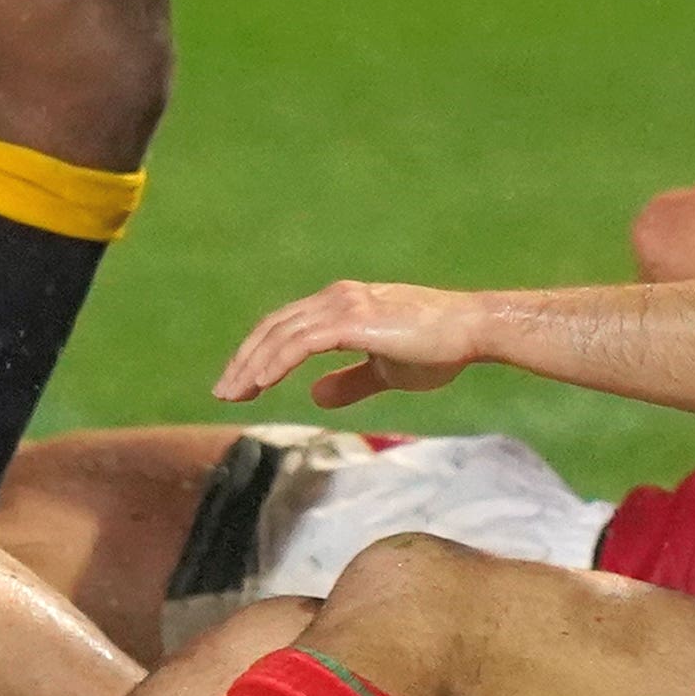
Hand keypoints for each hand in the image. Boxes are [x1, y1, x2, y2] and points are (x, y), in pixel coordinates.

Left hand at [217, 280, 489, 409]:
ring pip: (281, 333)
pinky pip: (302, 342)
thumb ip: (349, 381)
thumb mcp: (384, 370)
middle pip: (274, 327)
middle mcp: (337, 299)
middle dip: (244, 360)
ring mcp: (344, 306)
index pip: (286, 327)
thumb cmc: (437, 347)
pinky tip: (261, 381)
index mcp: (342, 306)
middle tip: (223, 392)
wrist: (471, 329)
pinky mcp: (353, 320)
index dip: (259, 354)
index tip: (241, 385)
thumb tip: (315, 395)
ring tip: (233, 393)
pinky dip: (277, 360)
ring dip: (252, 363)